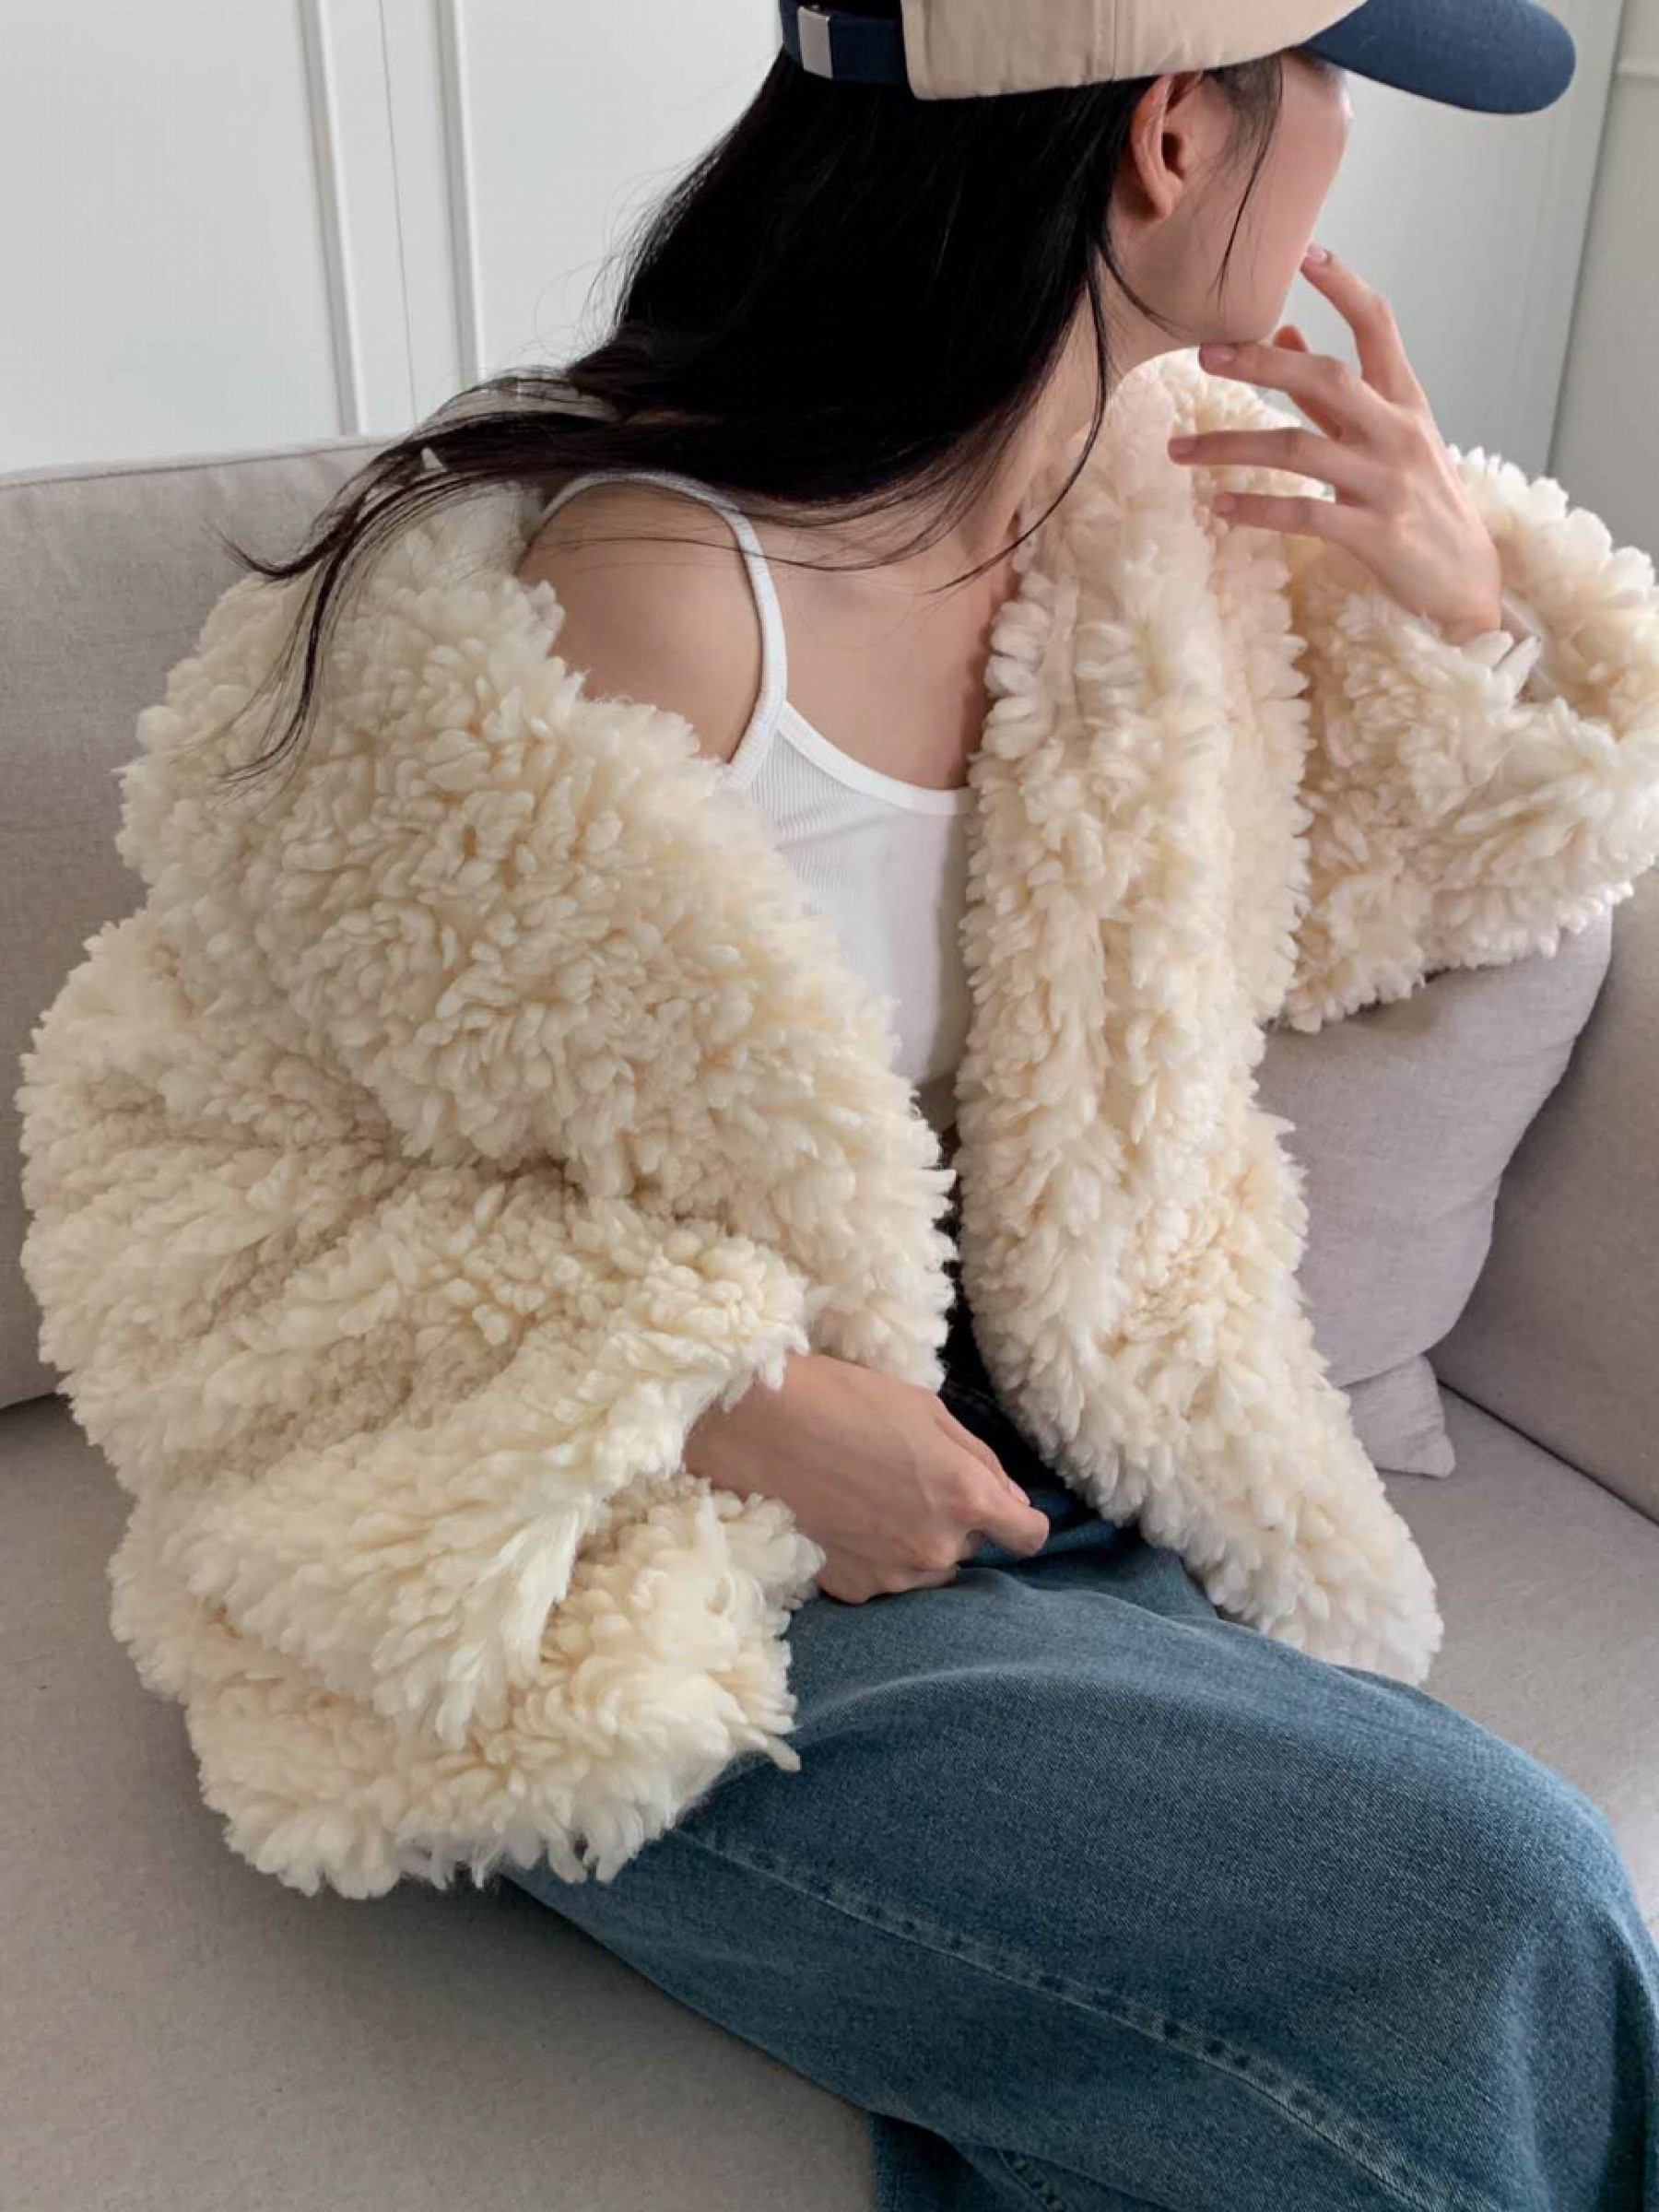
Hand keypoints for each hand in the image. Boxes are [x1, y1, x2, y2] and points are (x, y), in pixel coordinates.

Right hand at [685, 1349, 1051, 1604]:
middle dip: (952, 1519)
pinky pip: (883, 1577)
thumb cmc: (843, 1401)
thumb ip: (979, 1460)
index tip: (1000, 1509)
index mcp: (966, 1495)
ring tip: (868, 1499)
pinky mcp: (852, 1589)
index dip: (1018, 1520)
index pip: (1029, 1536)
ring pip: (927, 1566)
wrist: (756, 1427)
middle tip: (905, 1479)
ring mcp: (893, 1574)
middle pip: (971, 1546)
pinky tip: (841, 1518)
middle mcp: (938, 1545)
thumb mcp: (926, 1409)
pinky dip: (872, 1555)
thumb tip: (1010, 1500)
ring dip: (914, 1541)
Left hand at [1165, 242, 1504, 644]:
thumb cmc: (1419, 498)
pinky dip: (1256, 509)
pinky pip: (1303, 515)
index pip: (1377, 324)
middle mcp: (1398, 432)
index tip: (1303, 252)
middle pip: (1327, 379)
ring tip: (1178, 449)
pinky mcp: (1375, 534)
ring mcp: (1388, 482)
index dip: (1343, 284)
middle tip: (1204, 355)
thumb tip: (1286, 338)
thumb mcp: (1388, 436)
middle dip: (1261, 365)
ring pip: (1298, 451)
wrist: (1464, 579)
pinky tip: (1219, 508)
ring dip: (1231, 446)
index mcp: (1405, 399)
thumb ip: (1335, 394)